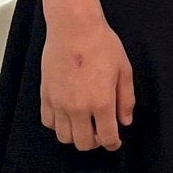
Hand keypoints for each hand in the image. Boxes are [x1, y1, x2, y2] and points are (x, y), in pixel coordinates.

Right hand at [39, 19, 135, 151]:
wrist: (74, 28)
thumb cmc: (102, 45)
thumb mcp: (124, 70)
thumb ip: (126, 99)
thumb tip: (125, 121)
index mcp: (101, 102)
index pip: (106, 137)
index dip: (113, 143)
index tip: (115, 142)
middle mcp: (78, 108)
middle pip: (83, 143)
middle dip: (95, 143)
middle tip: (100, 133)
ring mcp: (59, 103)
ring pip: (64, 137)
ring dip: (75, 136)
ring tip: (84, 125)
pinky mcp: (45, 96)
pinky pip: (48, 122)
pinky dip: (58, 125)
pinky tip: (67, 116)